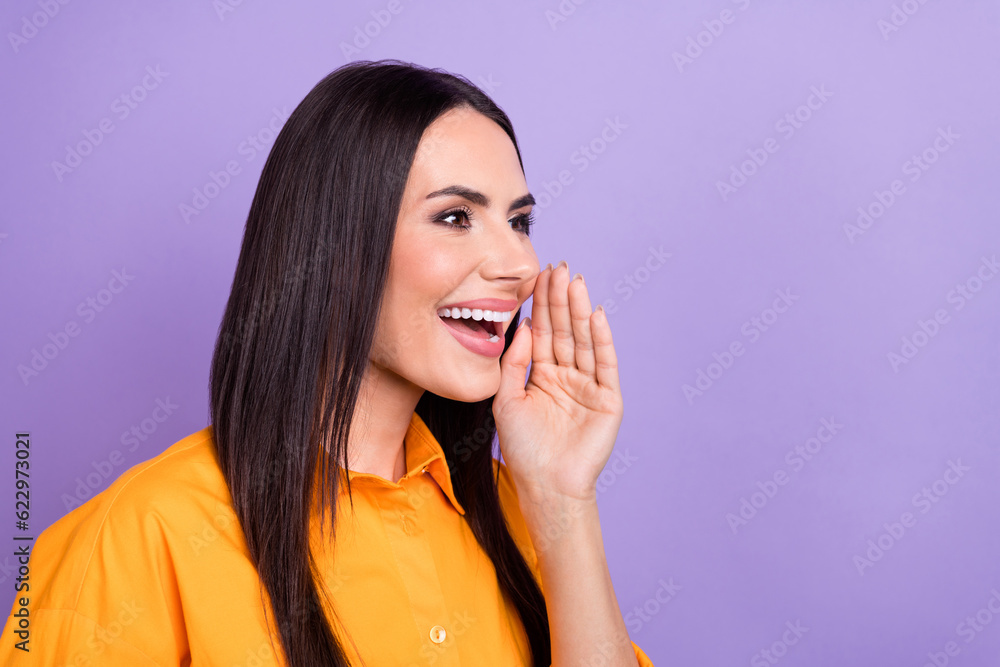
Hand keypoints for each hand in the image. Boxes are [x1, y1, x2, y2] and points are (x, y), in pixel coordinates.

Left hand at [494, 261, 623, 504]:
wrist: (546, 486)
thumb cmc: (524, 449)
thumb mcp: (506, 400)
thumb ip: (513, 363)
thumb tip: (523, 326)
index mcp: (543, 376)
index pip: (544, 333)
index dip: (542, 306)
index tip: (540, 276)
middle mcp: (568, 377)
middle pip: (565, 331)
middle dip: (562, 301)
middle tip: (560, 268)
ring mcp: (589, 387)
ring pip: (585, 341)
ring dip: (581, 312)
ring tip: (576, 283)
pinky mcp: (608, 400)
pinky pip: (605, 364)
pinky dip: (602, 340)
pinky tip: (596, 315)